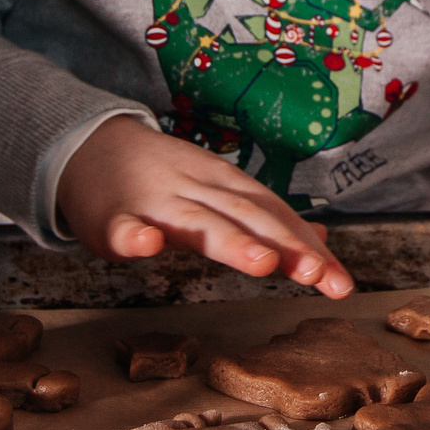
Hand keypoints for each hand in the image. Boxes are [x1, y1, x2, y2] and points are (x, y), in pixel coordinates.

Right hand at [60, 117, 352, 296]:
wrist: (89, 147)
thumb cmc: (161, 181)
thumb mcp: (220, 194)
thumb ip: (266, 220)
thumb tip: (321, 241)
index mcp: (226, 188)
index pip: (276, 217)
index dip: (307, 247)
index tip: (340, 282)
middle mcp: (199, 191)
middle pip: (247, 219)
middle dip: (284, 246)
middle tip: (317, 275)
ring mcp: (154, 203)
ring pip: (196, 223)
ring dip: (231, 241)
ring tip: (262, 263)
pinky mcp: (111, 218)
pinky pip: (123, 228)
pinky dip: (135, 236)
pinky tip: (146, 245)